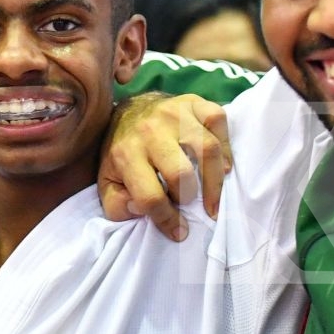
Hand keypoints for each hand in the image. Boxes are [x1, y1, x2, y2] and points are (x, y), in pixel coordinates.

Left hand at [98, 94, 230, 241]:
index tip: (179, 231)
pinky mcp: (192, 102)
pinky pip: (218, 120)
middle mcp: (149, 131)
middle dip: (187, 197)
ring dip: (213, 180)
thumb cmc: (123, 154)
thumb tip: (141, 211)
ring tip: (212, 197)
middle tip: (188, 205)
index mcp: (125, 154)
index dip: (167, 220)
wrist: (128, 112)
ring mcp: (173, 113)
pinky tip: (220, 165)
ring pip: (207, 148)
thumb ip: (118, 205)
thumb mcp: (108, 183)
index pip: (150, 196)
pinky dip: (225, 145)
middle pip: (181, 174)